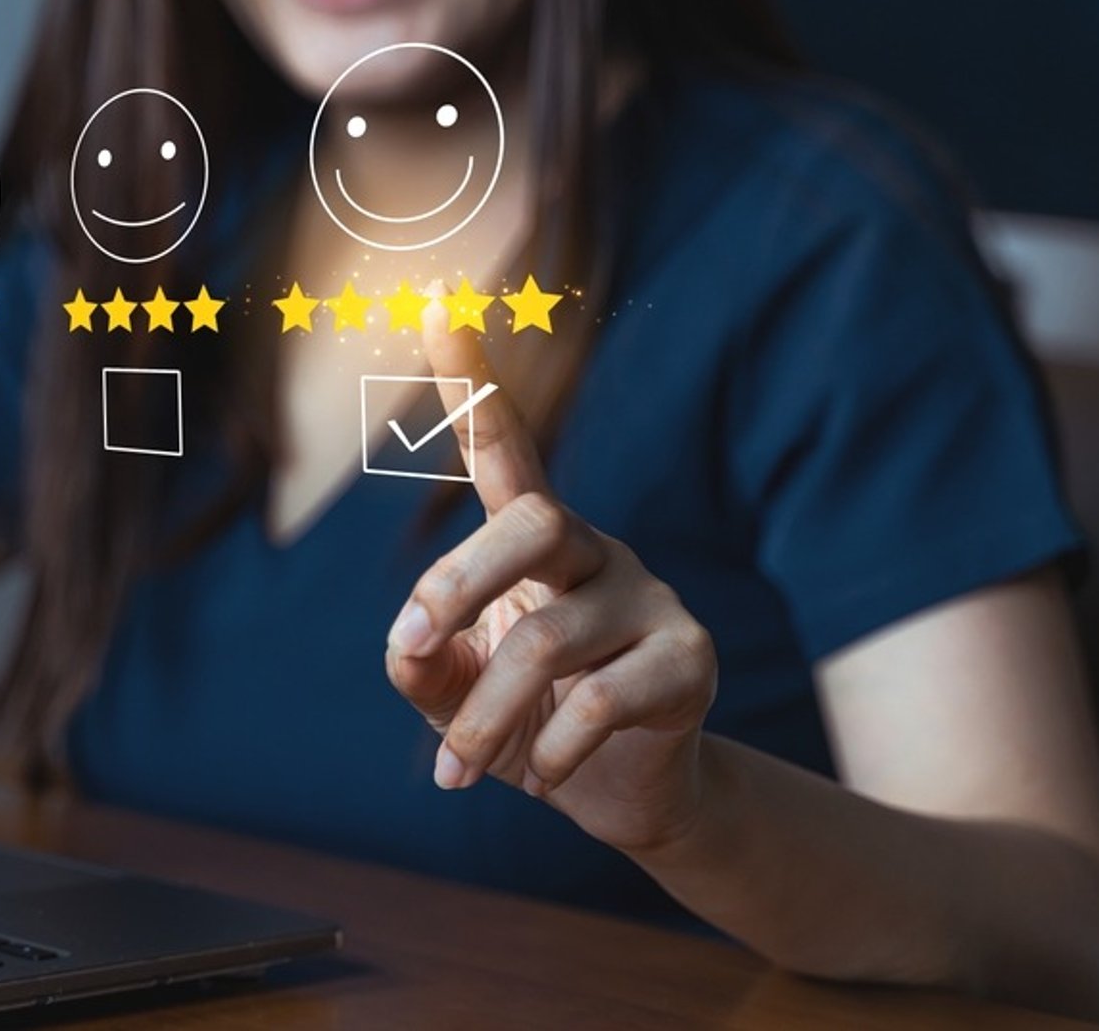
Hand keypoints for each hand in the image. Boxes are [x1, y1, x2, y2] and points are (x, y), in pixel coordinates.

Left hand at [385, 298, 716, 854]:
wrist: (615, 795)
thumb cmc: (523, 720)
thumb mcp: (451, 693)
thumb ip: (419, 662)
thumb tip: (409, 647)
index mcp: (533, 542)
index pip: (504, 447)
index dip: (471, 379)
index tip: (436, 304)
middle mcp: (594, 550)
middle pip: (533, 522)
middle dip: (458, 582)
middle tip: (413, 644)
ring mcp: (648, 598)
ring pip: (548, 637)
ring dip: (485, 714)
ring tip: (456, 771)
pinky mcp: (688, 657)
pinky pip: (604, 698)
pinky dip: (550, 750)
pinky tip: (540, 778)